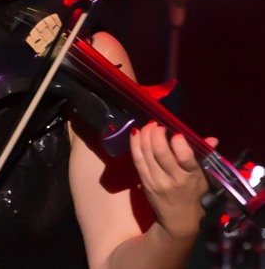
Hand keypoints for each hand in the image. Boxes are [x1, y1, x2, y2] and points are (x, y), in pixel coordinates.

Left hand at [130, 121, 216, 238]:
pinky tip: (136, 133)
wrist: (178, 221)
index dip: (179, 142)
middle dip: (156, 134)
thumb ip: (205, 156)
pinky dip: (134, 144)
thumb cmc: (193, 195)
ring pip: (146, 153)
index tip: (177, 133)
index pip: (185, 157)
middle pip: (160, 152)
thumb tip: (212, 139)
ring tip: (147, 126)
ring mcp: (156, 181)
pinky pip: (137, 159)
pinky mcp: (144, 182)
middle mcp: (173, 179)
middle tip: (157, 124)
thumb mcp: (204, 178)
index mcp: (191, 176)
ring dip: (144, 135)